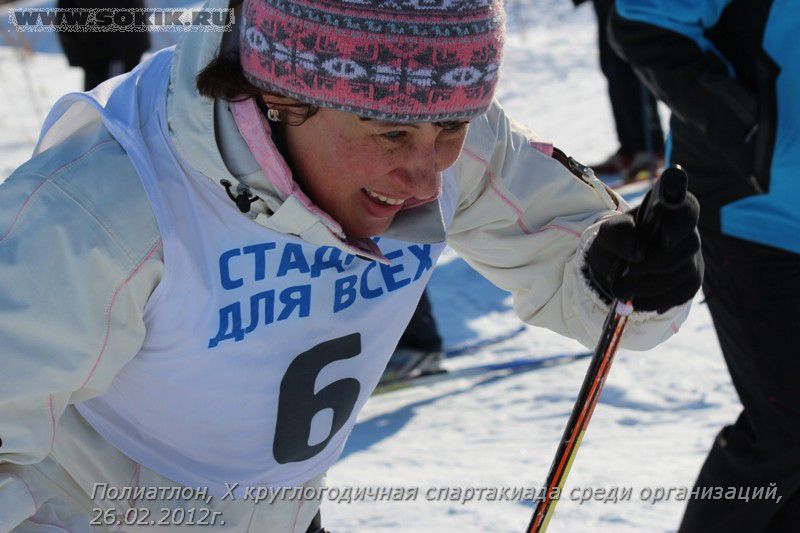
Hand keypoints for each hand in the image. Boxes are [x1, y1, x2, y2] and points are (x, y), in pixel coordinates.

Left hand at [584, 177, 702, 313]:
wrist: (616, 266)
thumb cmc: (617, 242)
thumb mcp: (608, 233)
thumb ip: (618, 234)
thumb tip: (638, 253)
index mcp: (670, 211)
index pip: (688, 210)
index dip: (680, 224)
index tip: (664, 238)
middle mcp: (689, 233)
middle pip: (685, 248)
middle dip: (652, 265)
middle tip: (626, 273)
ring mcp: (694, 259)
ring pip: (681, 274)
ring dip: (647, 286)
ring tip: (621, 288)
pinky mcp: (691, 284)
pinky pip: (680, 295)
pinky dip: (653, 301)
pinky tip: (634, 299)